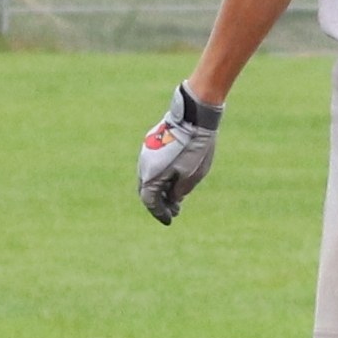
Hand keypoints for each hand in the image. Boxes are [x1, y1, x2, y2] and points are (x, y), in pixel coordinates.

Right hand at [137, 84, 222, 224]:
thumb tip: (174, 198)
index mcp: (150, 175)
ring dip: (162, 189)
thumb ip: (179, 191)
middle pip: (148, 190)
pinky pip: (154, 166)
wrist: (193, 116)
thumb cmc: (194, 147)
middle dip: (160, 203)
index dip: (159, 213)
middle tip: (174, 212)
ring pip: (151, 177)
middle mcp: (144, 164)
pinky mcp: (154, 143)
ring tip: (177, 198)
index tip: (169, 221)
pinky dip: (162, 176)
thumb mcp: (191, 176)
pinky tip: (175, 179)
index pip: (150, 201)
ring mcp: (147, 152)